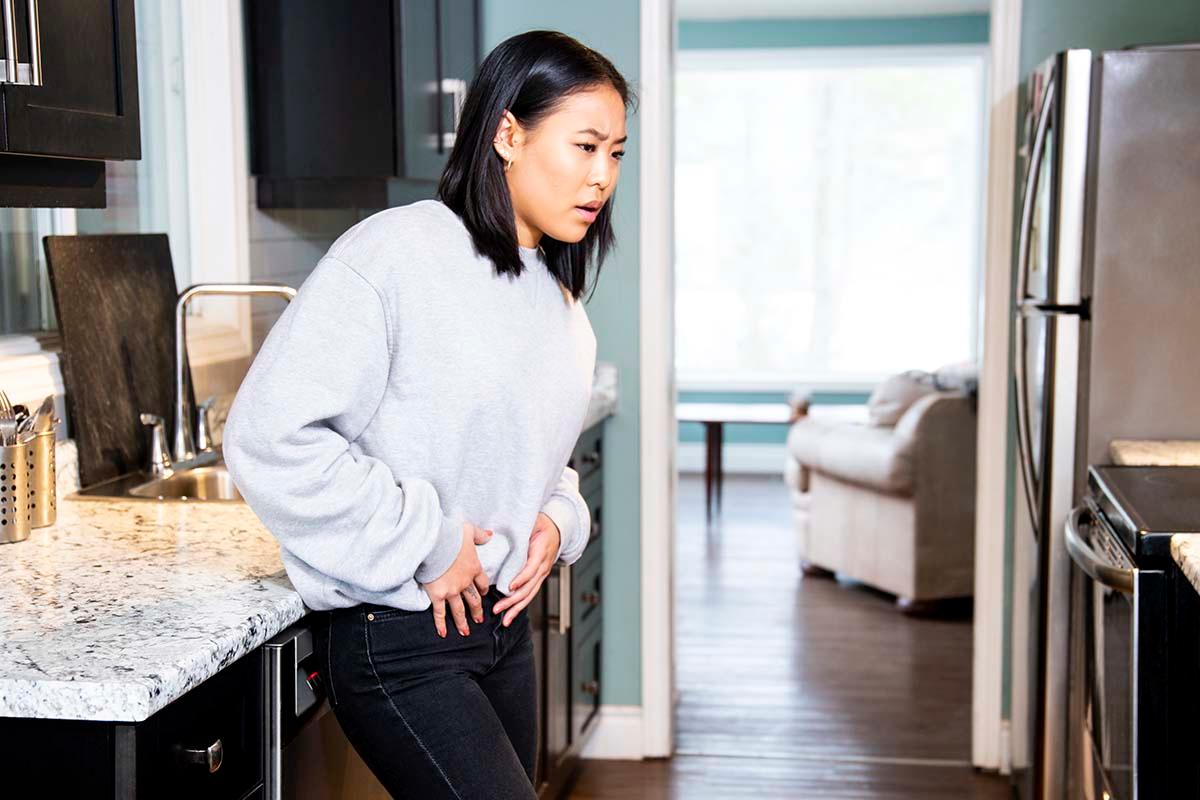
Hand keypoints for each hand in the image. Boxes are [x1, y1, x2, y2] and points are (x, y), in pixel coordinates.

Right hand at [419, 522, 493, 637]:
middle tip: (479, 620)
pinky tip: (444, 633)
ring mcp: (452, 591)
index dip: (483, 589)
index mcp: (474, 567)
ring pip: (459, 610)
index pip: (482, 582)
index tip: (484, 594)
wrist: (433, 542)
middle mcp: (465, 582)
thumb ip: (480, 535)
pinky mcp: (437, 595)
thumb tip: (490, 534)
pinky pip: (440, 613)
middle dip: (476, 611)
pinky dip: (441, 624)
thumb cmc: (450, 534)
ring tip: (466, 632)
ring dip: (463, 622)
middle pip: (473, 599)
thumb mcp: (468, 530)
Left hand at [494, 512, 560, 625]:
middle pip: (529, 587)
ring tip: (504, 619)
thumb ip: (521, 526)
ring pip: (530, 595)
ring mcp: (542, 574)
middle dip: (513, 600)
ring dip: (516, 608)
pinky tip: (510, 615)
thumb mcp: (534, 521)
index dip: (521, 578)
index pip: (531, 569)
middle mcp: (543, 567)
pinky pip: (530, 594)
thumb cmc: (543, 524)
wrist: (558, 529)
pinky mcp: (538, 579)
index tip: (510, 587)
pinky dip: (520, 606)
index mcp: (541, 552)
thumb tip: (500, 529)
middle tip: (498, 608)